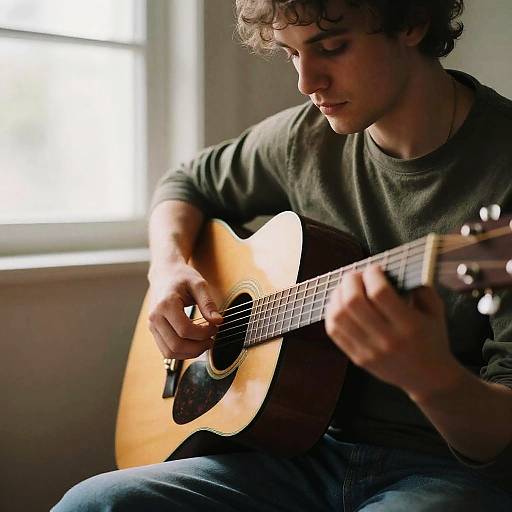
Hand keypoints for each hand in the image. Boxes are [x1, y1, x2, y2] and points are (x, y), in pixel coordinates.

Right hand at [147, 262, 222, 359]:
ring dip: (190, 353)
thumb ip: (208, 303)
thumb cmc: (182, 277)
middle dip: (198, 347)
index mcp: (165, 304)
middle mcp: (155, 317)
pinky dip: (182, 352)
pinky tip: (194, 343)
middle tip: (212, 339)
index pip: (185, 330)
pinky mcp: (154, 331)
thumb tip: (218, 321)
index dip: (204, 333)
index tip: (215, 327)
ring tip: (204, 343)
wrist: (165, 274)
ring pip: (170, 352)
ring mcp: (152, 326)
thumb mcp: (199, 284)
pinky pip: (166, 350)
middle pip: (176, 345)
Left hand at [324, 265, 459, 398]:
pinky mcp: (357, 359)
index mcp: (409, 326)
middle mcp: (387, 340)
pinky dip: (332, 312)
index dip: (372, 274)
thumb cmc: (432, 339)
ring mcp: (369, 351)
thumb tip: (395, 268)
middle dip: (350, 281)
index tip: (375, 269)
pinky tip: (339, 304)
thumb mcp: (436, 310)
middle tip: (356, 275)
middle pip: (353, 302)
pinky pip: (334, 332)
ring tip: (345, 288)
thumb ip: (420, 286)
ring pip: (339, 316)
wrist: (429, 378)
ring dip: (338, 295)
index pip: (380, 293)